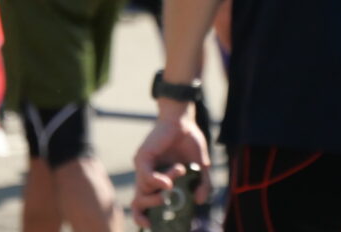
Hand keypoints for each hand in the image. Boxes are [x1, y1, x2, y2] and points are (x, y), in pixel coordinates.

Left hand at [132, 113, 210, 228]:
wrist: (184, 120)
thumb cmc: (190, 141)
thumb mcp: (201, 166)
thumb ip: (202, 184)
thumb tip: (199, 202)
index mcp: (160, 181)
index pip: (145, 205)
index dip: (146, 218)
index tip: (155, 225)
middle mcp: (148, 177)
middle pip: (138, 204)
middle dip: (152, 211)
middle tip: (168, 203)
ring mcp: (144, 169)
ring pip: (142, 194)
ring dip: (162, 192)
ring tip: (176, 181)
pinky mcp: (142, 159)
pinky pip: (146, 178)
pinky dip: (160, 181)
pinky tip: (174, 174)